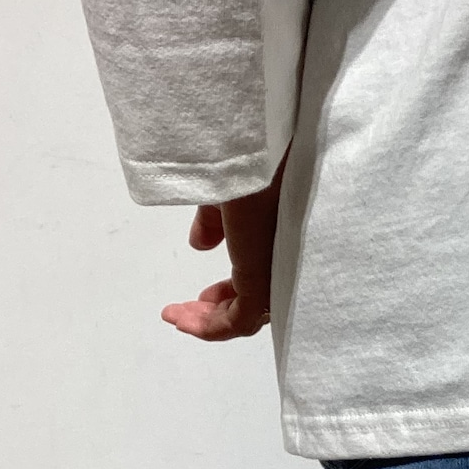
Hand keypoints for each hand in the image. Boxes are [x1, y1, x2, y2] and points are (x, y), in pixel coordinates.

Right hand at [160, 164, 284, 341]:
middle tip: (192, 309)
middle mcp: (287, 251)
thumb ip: (215, 220)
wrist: (257, 140)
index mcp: (284, 229)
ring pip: (250, 312)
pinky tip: (183, 322)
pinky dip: (211, 327)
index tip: (206, 294)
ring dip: (211, 319)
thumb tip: (201, 245)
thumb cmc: (241, 154)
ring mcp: (277, 267)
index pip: (266, 271)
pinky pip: (240, 319)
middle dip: (222, 307)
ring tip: (181, 318)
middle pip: (260, 296)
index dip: (234, 289)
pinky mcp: (263, 278)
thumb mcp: (224, 189)